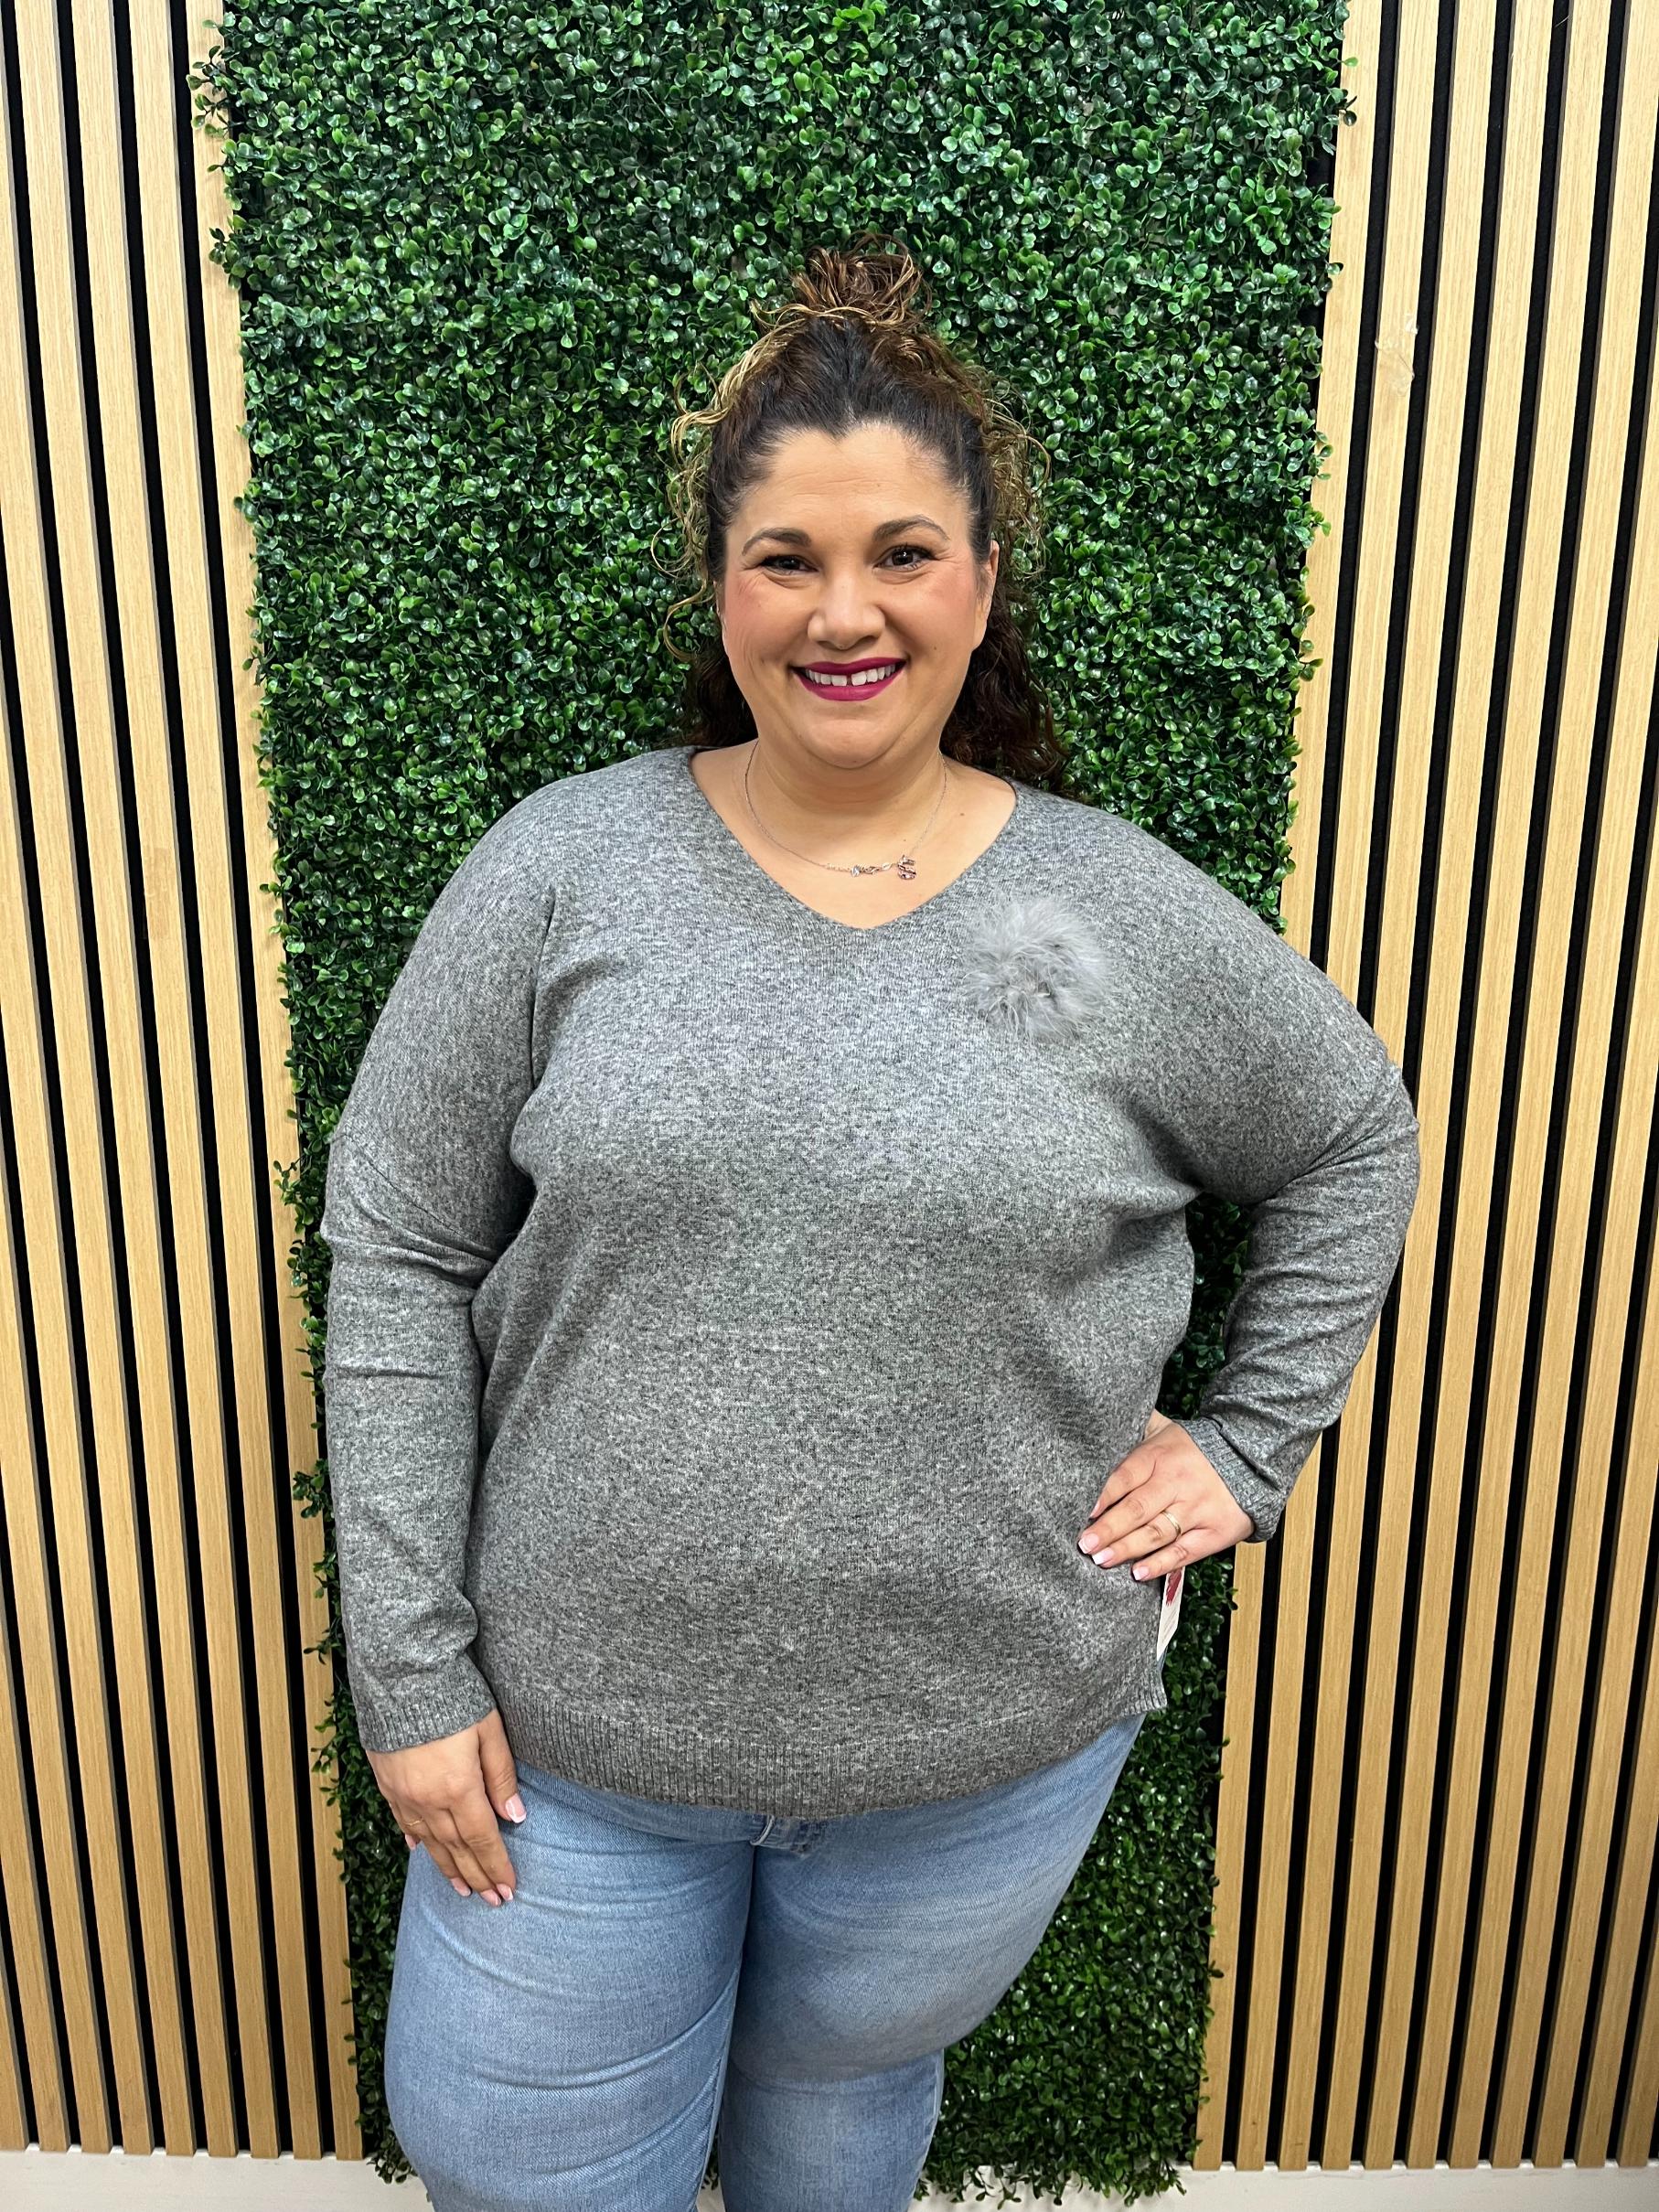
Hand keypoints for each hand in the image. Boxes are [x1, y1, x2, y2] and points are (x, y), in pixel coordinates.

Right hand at [366, 1706, 523, 1905]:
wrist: (402, 1673)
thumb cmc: (454, 1694)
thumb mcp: (490, 1730)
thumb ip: (501, 1775)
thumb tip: (515, 1816)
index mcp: (459, 1787)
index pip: (483, 1839)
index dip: (497, 1866)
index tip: (509, 1888)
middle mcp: (428, 1799)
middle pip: (457, 1848)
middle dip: (477, 1877)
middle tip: (492, 1902)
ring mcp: (403, 1793)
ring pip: (429, 1842)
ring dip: (448, 1868)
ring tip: (463, 1889)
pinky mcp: (386, 1782)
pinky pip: (403, 1821)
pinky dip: (416, 1840)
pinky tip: (422, 1852)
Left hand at [1077, 1409, 1255, 1579]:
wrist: (1249, 1458)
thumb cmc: (1195, 1448)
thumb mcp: (1165, 1429)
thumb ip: (1135, 1430)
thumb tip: (1100, 1424)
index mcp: (1160, 1455)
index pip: (1126, 1475)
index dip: (1105, 1494)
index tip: (1086, 1512)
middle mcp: (1177, 1482)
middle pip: (1137, 1509)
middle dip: (1108, 1529)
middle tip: (1085, 1544)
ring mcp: (1196, 1508)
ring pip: (1157, 1532)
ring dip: (1127, 1549)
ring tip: (1102, 1559)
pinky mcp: (1214, 1532)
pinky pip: (1183, 1552)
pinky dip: (1160, 1564)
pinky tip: (1138, 1573)